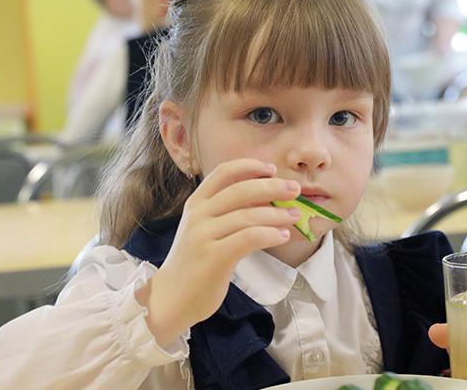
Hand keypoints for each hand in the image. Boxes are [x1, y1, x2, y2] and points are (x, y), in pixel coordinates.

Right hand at [136, 159, 300, 346]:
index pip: (223, 173)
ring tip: (294, 216)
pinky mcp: (214, 257)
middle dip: (272, 187)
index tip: (272, 169)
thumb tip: (267, 198)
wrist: (171, 298)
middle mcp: (198, 215)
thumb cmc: (195, 263)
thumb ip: (227, 212)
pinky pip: (249, 238)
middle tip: (295, 189)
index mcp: (196, 203)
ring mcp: (203, 235)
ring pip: (248, 215)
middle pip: (241, 190)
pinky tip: (283, 236)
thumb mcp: (204, 230)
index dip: (249, 167)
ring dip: (277, 213)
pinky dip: (270, 234)